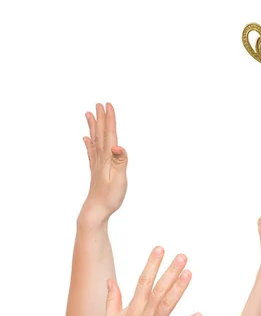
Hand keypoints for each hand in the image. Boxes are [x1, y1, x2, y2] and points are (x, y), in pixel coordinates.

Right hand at [78, 247, 201, 315]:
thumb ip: (113, 298)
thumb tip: (110, 280)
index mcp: (135, 306)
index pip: (144, 280)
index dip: (152, 264)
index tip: (160, 248)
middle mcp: (144, 313)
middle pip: (159, 288)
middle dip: (170, 271)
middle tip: (182, 255)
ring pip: (167, 304)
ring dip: (178, 288)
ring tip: (188, 273)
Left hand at [80, 103, 127, 222]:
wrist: (95, 212)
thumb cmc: (109, 198)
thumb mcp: (119, 180)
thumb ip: (120, 162)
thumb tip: (118, 146)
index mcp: (108, 159)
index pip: (109, 135)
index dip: (109, 120)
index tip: (108, 105)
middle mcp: (100, 159)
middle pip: (100, 134)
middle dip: (101, 118)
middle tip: (99, 104)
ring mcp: (97, 165)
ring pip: (94, 141)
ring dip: (93, 127)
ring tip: (89, 114)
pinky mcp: (96, 171)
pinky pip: (91, 153)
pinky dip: (88, 143)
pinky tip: (85, 139)